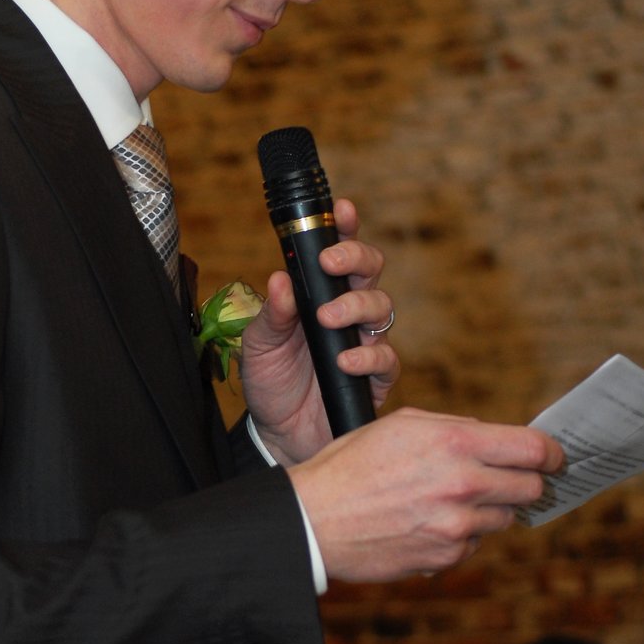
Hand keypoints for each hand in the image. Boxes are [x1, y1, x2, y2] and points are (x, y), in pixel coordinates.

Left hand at [242, 197, 398, 464]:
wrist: (278, 434)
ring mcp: (364, 341)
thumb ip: (272, 314)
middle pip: (370, 270)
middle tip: (330, 265)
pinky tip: (345, 360)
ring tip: (327, 320)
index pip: (338, 252)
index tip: (341, 209)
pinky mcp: (374, 377)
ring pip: (381, 307)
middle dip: (355, 259)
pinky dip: (367, 355)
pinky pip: (385, 358)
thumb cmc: (271, 381)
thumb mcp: (258, 345)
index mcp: (319, 294)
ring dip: (356, 306)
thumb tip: (280, 279)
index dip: (344, 227)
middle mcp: (347, 311)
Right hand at [288, 408, 564, 580]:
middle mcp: (464, 485)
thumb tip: (495, 439)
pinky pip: (473, 545)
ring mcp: (458, 527)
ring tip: (446, 500)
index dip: (552, 453)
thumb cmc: (352, 465)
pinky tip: (425, 524)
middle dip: (523, 481)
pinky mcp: (446, 558)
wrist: (313, 520)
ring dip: (487, 510)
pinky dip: (460, 536)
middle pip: (530, 487)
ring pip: (503, 519)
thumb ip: (456, 428)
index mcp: (455, 442)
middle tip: (507, 478)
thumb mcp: (402, 425)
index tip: (555, 457)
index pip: (534, 449)